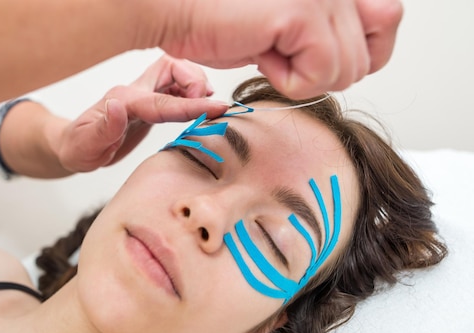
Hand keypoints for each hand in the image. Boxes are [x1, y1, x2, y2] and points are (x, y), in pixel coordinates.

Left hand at [50, 55, 228, 172]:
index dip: (192, 104)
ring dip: (195, 84)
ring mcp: (142, 96)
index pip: (164, 102)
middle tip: (209, 104)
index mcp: (124, 102)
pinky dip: (191, 93)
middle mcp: (135, 93)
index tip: (217, 108)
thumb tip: (117, 107)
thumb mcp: (85, 145)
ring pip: (175, 74)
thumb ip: (103, 128)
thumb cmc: (78, 148)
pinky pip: (175, 89)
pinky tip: (199, 106)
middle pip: (171, 68)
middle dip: (194, 80)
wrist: (72, 147)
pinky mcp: (148, 104)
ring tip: (208, 105)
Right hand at [159, 0, 402, 98]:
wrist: (179, 13)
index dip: (358, 52)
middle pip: (368, 58)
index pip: (390, 21)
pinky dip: (289, 81)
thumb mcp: (291, 32)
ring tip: (269, 49)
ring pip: (347, 71)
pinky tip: (263, 53)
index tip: (313, 51)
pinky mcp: (304, 14)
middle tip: (281, 51)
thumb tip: (366, 49)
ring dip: (302, 78)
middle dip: (321, 73)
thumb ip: (332, 34)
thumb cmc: (223, 22)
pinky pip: (321, 74)